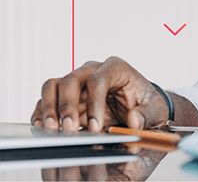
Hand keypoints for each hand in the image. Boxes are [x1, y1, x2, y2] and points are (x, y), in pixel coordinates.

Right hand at [31, 56, 168, 131]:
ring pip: (54, 86)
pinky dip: (42, 112)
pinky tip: (44, 127)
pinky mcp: (67, 96)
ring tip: (52, 129)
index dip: (94, 103)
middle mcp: (93, 71)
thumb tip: (133, 120)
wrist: (140, 106)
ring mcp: (78, 82)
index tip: (96, 126)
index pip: (98, 79)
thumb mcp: (154, 109)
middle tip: (69, 130)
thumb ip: (146, 115)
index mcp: (116, 68)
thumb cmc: (146, 103)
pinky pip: (47, 99)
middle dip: (67, 106)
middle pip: (72, 79)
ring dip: (50, 107)